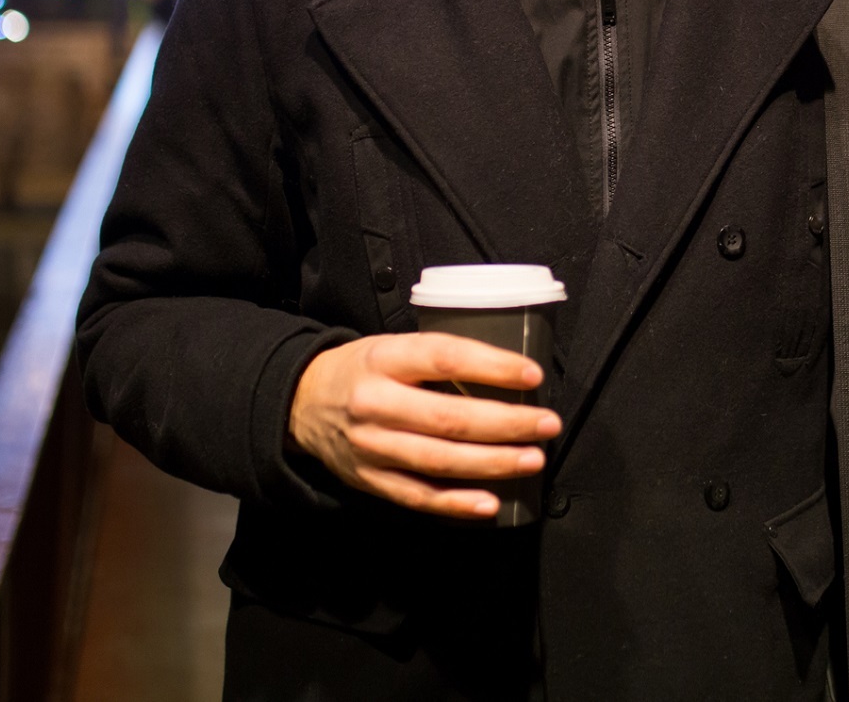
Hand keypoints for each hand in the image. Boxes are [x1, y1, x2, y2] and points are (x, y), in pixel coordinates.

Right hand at [287, 332, 561, 517]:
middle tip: (546, 423)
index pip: (444, 358)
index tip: (532, 374)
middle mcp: (375, 403)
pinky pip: (419, 496)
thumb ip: (438, 358)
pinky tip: (489, 503)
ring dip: (493, 463)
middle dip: (506, 423)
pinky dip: (456, 503)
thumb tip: (509, 373)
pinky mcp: (371, 480)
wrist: (302, 402)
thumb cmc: (363, 370)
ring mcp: (371, 447)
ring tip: (532, 458)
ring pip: (440, 461)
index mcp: (384, 359)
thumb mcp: (392, 346)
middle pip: (449, 417)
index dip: (491, 366)